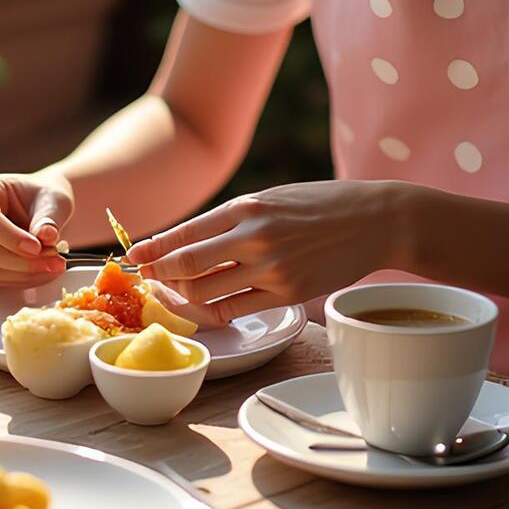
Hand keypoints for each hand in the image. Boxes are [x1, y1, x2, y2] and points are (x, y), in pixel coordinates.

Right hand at [0, 172, 74, 288]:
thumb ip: (49, 216)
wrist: (40, 210)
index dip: (9, 236)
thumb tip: (46, 236)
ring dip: (23, 274)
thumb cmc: (42, 198)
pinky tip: (43, 271)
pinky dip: (21, 279)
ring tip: (55, 265)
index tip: (37, 247)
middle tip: (55, 260)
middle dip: (19, 260)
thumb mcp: (53, 199)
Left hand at [128, 180, 401, 321]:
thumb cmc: (319, 205)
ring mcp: (272, 269)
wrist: (374, 219)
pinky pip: (235, 309)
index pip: (184, 233)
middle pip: (186, 266)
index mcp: (247, 206)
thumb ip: (231, 219)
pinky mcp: (288, 294)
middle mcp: (254, 236)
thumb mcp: (270, 198)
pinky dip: (214, 310)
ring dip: (182, 295)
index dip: (153, 248)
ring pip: (205, 292)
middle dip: (158, 274)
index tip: (135, 255)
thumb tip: (185, 242)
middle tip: (145, 277)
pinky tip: (207, 304)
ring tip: (174, 291)